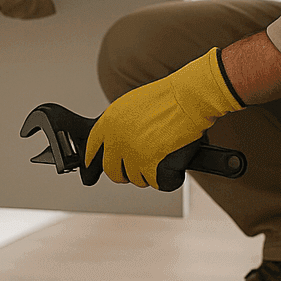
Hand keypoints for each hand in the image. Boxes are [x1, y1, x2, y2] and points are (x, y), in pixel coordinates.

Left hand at [84, 48, 243, 188]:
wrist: (188, 97)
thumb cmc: (168, 98)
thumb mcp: (132, 105)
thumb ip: (119, 125)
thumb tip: (117, 143)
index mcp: (109, 123)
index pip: (92, 149)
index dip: (95, 160)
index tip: (94, 167)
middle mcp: (117, 140)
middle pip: (112, 171)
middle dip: (124, 173)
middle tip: (137, 169)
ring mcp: (133, 154)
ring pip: (137, 179)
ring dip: (149, 174)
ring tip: (163, 157)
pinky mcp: (152, 165)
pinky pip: (158, 183)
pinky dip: (168, 178)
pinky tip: (174, 165)